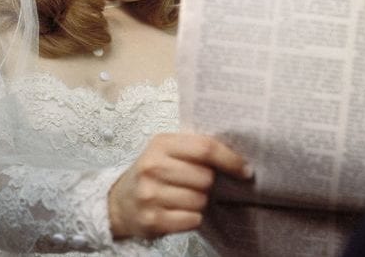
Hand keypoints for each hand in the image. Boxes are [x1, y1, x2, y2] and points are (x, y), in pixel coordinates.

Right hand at [107, 133, 251, 239]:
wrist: (120, 203)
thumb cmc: (152, 174)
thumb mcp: (167, 151)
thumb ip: (195, 147)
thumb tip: (236, 155)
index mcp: (160, 144)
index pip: (204, 148)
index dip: (230, 159)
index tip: (244, 169)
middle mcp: (152, 167)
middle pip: (205, 177)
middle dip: (208, 183)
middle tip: (196, 184)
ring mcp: (150, 194)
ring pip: (200, 200)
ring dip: (199, 201)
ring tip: (184, 197)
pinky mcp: (152, 219)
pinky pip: (192, 219)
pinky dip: (192, 217)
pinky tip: (179, 211)